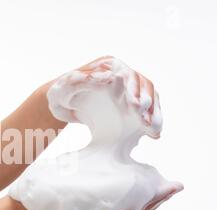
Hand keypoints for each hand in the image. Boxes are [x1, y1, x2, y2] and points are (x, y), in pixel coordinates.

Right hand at [12, 181, 181, 209]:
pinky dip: (126, 202)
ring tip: (157, 187)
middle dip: (155, 201)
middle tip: (173, 186)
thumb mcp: (66, 189)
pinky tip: (130, 191)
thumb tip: (120, 180)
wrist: (21, 209)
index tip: (173, 188)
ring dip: (143, 202)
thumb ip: (90, 187)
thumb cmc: (40, 197)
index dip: (155, 201)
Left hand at [43, 56, 161, 136]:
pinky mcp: (128, 106)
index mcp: (109, 66)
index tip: (137, 106)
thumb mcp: (66, 85)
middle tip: (148, 122)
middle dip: (148, 104)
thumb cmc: (61, 91)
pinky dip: (150, 122)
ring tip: (155, 131)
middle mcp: (122, 77)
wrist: (61, 104)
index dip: (135, 90)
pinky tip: (154, 134)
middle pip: (143, 87)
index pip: (128, 75)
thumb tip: (111, 77)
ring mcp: (127, 91)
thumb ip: (84, 79)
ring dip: (153, 114)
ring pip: (148, 99)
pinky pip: (143, 112)